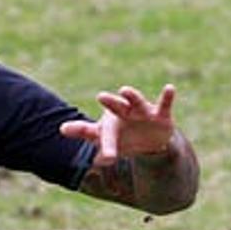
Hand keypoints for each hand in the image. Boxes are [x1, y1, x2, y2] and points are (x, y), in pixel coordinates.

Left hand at [60, 84, 177, 165]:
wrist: (150, 141)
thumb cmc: (122, 136)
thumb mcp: (104, 137)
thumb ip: (84, 132)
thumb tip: (60, 128)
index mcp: (108, 121)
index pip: (92, 129)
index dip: (80, 130)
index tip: (63, 129)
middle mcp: (124, 112)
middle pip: (115, 108)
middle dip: (109, 103)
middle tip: (99, 97)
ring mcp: (142, 112)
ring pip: (137, 102)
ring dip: (132, 96)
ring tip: (124, 89)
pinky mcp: (160, 115)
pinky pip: (164, 104)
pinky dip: (167, 96)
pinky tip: (170, 88)